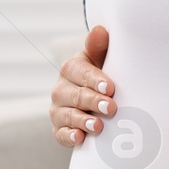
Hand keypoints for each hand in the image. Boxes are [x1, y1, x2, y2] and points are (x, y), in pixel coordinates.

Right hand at [50, 25, 114, 147]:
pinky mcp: (59, 128)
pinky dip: (69, 136)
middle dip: (93, 101)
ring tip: (98, 126)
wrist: (94, 98)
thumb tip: (100, 30)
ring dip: (82, 120)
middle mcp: (60, 89)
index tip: (109, 87)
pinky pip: (60, 134)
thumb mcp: (100, 59)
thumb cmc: (101, 74)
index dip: (94, 80)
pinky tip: (79, 138)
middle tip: (111, 108)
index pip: (80, 72)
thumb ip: (99, 47)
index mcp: (71, 68)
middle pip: (75, 95)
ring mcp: (58, 109)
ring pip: (67, 115)